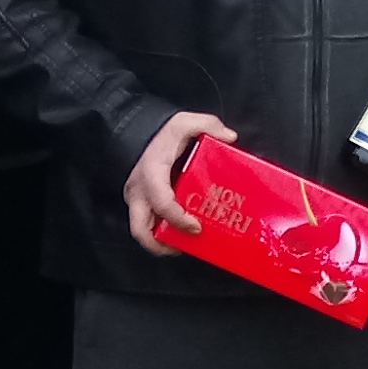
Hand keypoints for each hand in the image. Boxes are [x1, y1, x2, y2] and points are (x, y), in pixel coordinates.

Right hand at [125, 110, 237, 254]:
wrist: (139, 134)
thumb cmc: (162, 133)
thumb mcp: (184, 122)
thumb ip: (207, 125)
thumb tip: (230, 137)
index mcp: (151, 174)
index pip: (161, 202)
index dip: (178, 219)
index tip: (197, 227)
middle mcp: (139, 192)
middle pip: (141, 229)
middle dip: (162, 244)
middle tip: (187, 246)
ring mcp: (137, 200)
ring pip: (142, 231)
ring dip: (162, 243)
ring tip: (187, 245)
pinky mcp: (140, 204)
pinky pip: (147, 225)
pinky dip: (162, 234)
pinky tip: (182, 234)